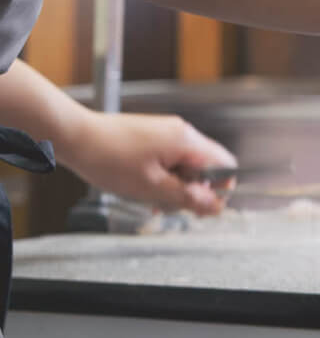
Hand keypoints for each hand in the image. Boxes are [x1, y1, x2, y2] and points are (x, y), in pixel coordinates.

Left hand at [59, 112, 235, 215]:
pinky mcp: (155, 134)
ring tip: (151, 197)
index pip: (225, 165)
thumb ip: (188, 197)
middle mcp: (182, 132)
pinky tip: (144, 185)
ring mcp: (168, 131)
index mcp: (187, 141)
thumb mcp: (151, 187)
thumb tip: (216, 206)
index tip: (202, 206)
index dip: (219, 189)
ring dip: (176, 184)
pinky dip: (164, 175)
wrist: (76, 137)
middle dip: (193, 189)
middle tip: (169, 205)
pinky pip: (172, 158)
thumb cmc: (108, 158)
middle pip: (207, 166)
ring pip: (187, 164)